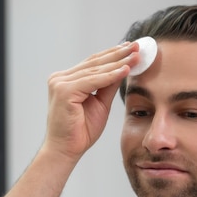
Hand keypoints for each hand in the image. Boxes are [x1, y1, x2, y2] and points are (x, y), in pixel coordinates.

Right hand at [44, 42, 137, 159]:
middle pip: (94, 62)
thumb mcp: (100, 104)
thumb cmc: (80, 132)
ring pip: (95, 70)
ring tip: (136, 56)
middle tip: (137, 45)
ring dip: (118, 62)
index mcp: (66, 80)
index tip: (131, 48)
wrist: (66, 151)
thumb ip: (109, 86)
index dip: (113, 54)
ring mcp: (60, 84)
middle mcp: (60, 79)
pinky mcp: (64, 91)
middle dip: (118, 53)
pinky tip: (125, 69)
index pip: (93, 63)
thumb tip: (124, 68)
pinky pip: (93, 81)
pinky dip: (110, 76)